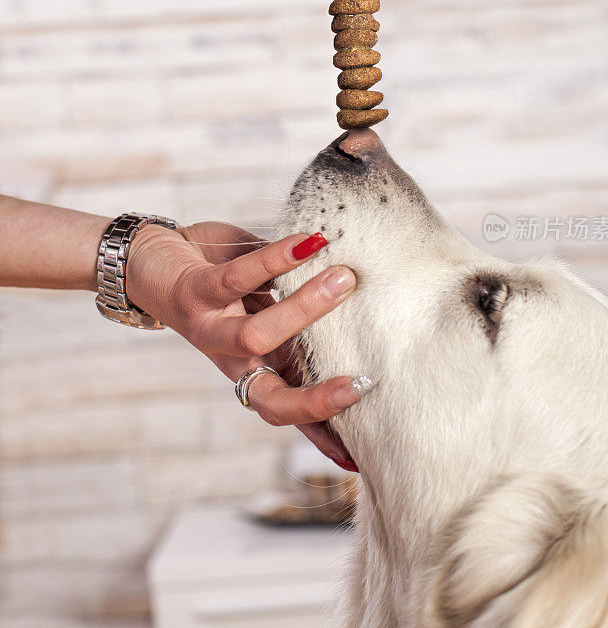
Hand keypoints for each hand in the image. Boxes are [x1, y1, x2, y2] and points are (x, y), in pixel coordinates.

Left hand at [125, 220, 360, 468]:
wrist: (149, 260)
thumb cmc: (217, 283)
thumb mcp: (261, 304)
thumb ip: (295, 309)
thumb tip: (354, 292)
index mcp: (254, 364)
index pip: (288, 411)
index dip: (319, 435)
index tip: (357, 459)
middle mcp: (232, 357)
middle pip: (271, 400)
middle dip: (317, 400)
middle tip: (365, 384)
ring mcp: (209, 328)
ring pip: (256, 335)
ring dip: (304, 308)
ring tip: (343, 279)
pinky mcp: (194, 292)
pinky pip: (238, 278)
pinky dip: (277, 258)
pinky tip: (308, 242)